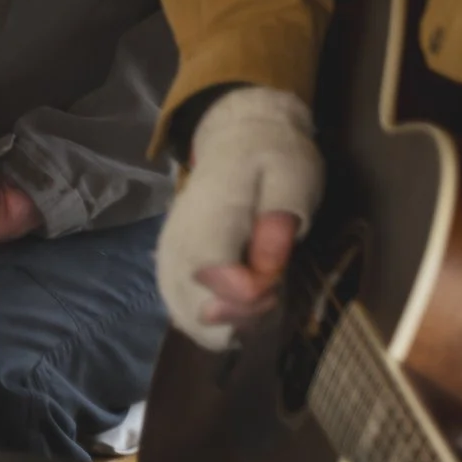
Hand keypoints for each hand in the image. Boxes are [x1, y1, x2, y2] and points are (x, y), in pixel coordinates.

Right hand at [156, 86, 323, 350]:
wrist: (234, 139)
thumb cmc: (272, 157)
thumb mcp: (293, 176)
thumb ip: (281, 221)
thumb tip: (267, 267)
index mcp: (208, 215)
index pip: (213, 276)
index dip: (254, 293)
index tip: (278, 277)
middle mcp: (177, 242)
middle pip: (195, 310)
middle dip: (244, 316)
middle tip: (273, 287)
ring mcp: (168, 257)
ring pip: (188, 318)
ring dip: (232, 323)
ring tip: (260, 294)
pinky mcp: (170, 267)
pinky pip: (185, 312)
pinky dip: (217, 322)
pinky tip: (242, 304)